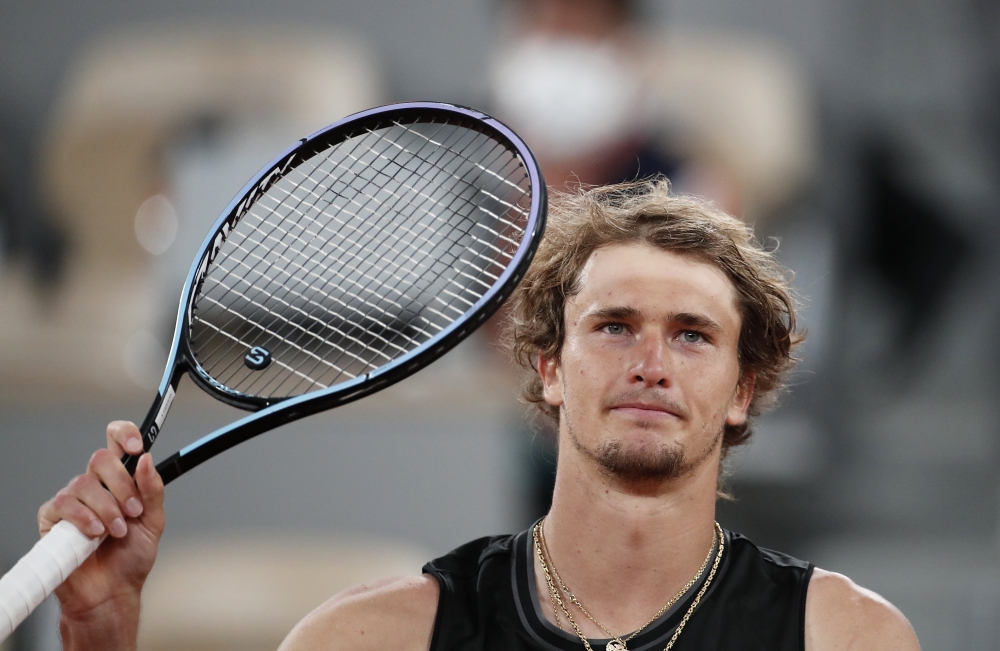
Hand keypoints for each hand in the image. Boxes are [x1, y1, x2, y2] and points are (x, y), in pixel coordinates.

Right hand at [37, 421, 164, 649]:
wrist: (113, 591)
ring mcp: (72, 500)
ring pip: (83, 483)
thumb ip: (153, 490)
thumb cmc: (131, 557)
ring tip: (117, 531)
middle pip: (100, 458)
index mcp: (119, 481)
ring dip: (107, 508)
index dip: (124, 435)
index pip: (115, 442)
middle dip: (122, 484)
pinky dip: (85, 518)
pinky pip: (64, 504)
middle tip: (133, 510)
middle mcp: (94, 486)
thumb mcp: (153, 521)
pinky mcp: (53, 518)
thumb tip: (147, 460)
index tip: (137, 448)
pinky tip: (95, 534)